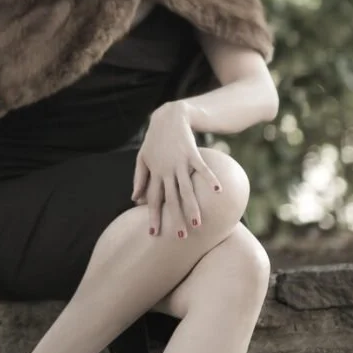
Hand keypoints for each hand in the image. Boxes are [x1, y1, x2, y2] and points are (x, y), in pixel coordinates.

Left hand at [131, 102, 222, 237]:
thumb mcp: (142, 158)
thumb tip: (134, 198)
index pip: (153, 199)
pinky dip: (210, 179)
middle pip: (171, 199)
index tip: (154, 233)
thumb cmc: (155, 140)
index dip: (154, 216)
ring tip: (198, 223)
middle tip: (180, 236)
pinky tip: (218, 190)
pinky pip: (202, 169)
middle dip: (175, 218)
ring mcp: (180, 162)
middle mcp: (167, 171)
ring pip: (186, 189)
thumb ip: (139, 178)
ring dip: (192, 207)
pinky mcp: (192, 153)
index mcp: (155, 173)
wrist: (168, 116)